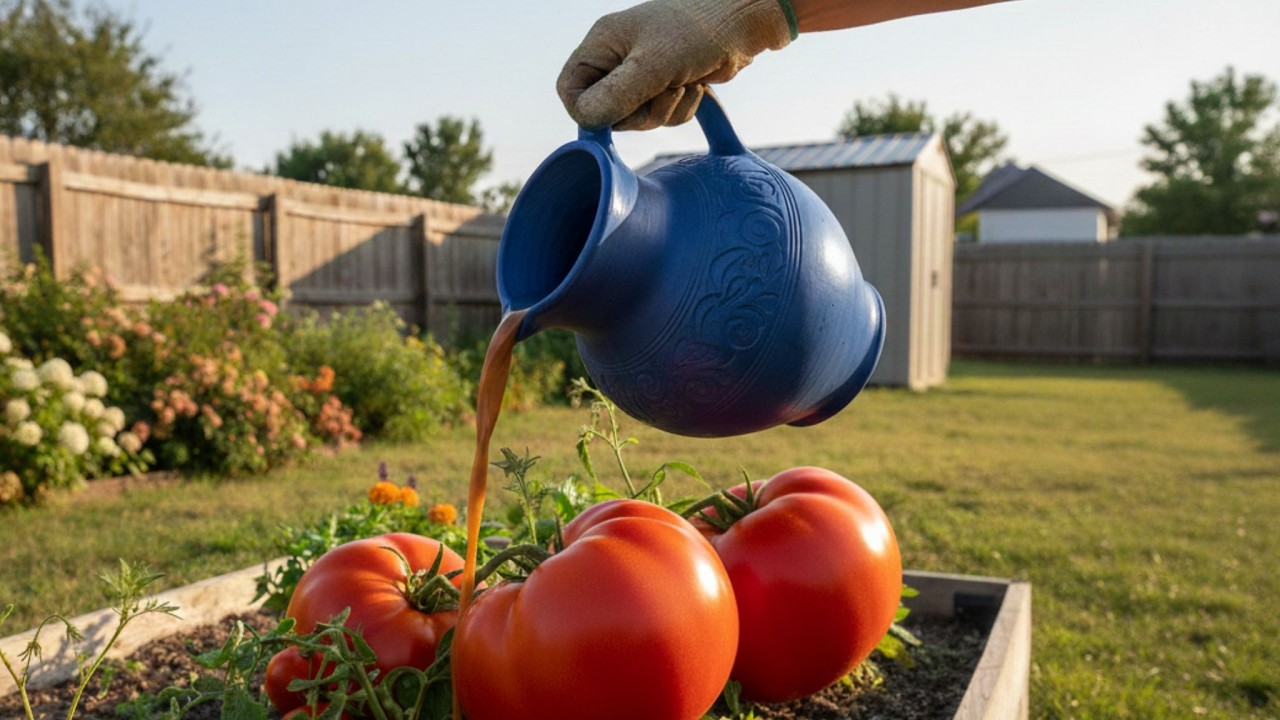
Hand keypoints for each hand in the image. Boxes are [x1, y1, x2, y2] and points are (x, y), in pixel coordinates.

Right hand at [557, 0, 792, 130]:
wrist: (746, 23)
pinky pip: (661, 116)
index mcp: (603, 44)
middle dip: (640, 112)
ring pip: (637, 118)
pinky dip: (680, 108)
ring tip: (684, 82)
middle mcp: (618, 58)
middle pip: (606, 112)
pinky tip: (696, 86)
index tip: (615, 117)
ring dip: (664, 110)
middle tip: (665, 91)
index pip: (570, 90)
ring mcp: (642, 73)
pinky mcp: (666, 84)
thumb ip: (617, 94)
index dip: (588, 110)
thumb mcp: (653, 64)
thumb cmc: (698, 31)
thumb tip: (587, 121)